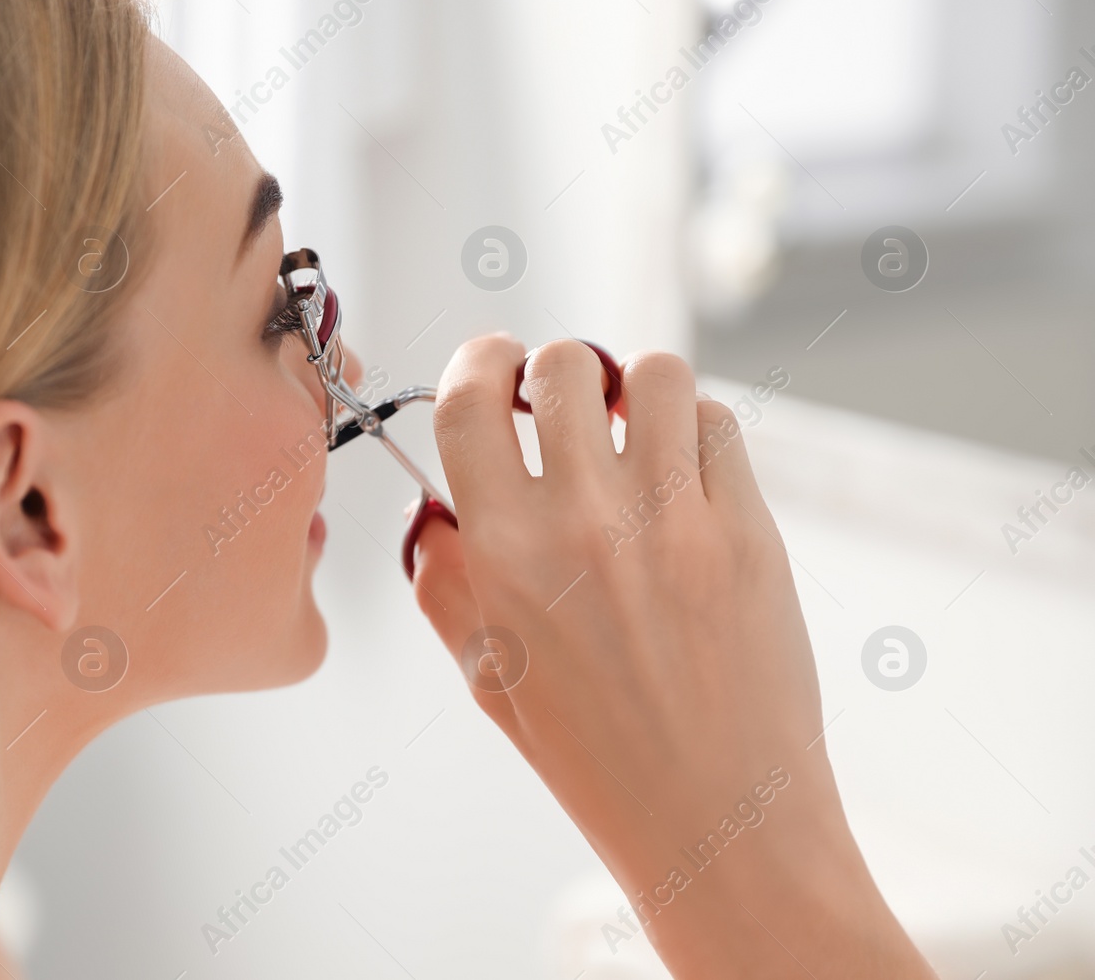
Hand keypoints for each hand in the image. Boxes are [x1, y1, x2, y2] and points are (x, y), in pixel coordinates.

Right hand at [410, 333, 935, 978]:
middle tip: (563, 406)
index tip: (491, 364)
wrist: (715, 820)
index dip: (478, 362)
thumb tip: (434, 511)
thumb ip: (445, 584)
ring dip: (634, 390)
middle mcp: (584, 522)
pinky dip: (696, 433)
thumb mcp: (487, 677)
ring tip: (633, 432)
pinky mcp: (747, 532)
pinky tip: (684, 477)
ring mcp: (673, 522)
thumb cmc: (597, 759)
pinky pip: (719, 425)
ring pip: (653, 374)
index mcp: (504, 556)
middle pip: (565, 365)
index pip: (472, 400)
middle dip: (556, 373)